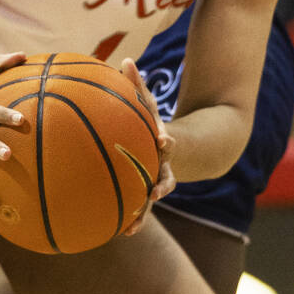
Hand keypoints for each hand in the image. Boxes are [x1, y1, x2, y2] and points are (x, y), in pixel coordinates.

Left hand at [119, 57, 175, 234]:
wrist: (173, 148)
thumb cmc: (151, 123)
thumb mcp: (148, 105)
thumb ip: (138, 87)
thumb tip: (125, 60)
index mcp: (165, 143)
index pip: (169, 140)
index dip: (168, 140)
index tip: (164, 139)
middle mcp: (165, 165)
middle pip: (166, 175)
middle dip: (162, 183)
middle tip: (156, 190)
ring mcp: (157, 182)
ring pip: (153, 200)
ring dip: (145, 213)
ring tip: (133, 228)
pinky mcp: (147, 194)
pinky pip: (140, 208)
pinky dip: (133, 220)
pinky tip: (120, 234)